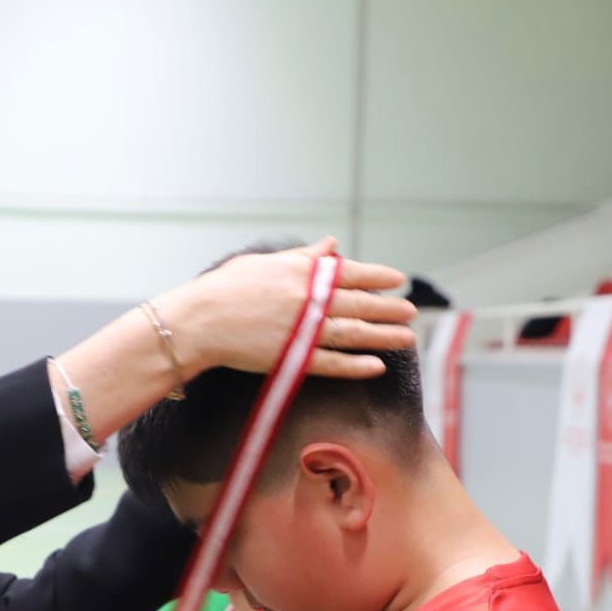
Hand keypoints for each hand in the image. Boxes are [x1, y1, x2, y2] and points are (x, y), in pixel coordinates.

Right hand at [161, 239, 416, 379]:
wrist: (200, 321)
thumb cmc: (227, 288)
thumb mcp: (266, 263)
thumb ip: (305, 257)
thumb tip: (332, 245)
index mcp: (302, 274)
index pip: (350, 273)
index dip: (378, 277)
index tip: (399, 280)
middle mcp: (307, 301)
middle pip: (358, 304)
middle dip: (388, 308)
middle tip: (411, 311)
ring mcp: (302, 331)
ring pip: (353, 334)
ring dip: (383, 336)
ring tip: (407, 338)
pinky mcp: (292, 358)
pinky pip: (332, 363)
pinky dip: (356, 365)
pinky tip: (377, 366)